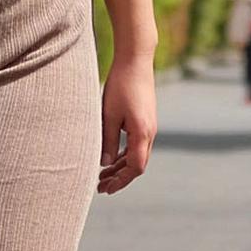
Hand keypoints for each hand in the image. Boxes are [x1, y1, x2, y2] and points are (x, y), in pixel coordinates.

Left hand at [99, 56, 157, 194]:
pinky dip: (124, 154)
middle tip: (101, 187)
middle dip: (120, 177)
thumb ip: (107, 140)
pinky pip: (137, 144)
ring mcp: (149, 126)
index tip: (106, 188)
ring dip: (121, 166)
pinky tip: (111, 156)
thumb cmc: (121, 86)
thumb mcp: (109, 115)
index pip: (135, 167)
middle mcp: (149, 132)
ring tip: (103, 175)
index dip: (121, 181)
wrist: (136, 61)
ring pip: (137, 154)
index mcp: (142, 133)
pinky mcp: (145, 119)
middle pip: (138, 164)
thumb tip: (105, 163)